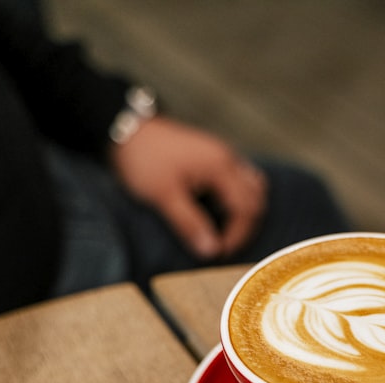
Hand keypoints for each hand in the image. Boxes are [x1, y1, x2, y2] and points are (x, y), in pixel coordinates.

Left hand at [110, 117, 266, 259]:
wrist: (127, 129)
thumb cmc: (143, 159)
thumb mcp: (163, 195)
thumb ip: (189, 224)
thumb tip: (211, 251)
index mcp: (220, 167)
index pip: (246, 209)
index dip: (237, 236)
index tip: (218, 252)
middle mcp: (228, 159)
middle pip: (256, 199)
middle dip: (245, 226)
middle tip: (223, 245)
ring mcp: (223, 155)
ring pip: (253, 187)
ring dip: (244, 211)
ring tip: (223, 229)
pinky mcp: (215, 156)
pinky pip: (241, 178)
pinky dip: (238, 198)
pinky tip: (219, 210)